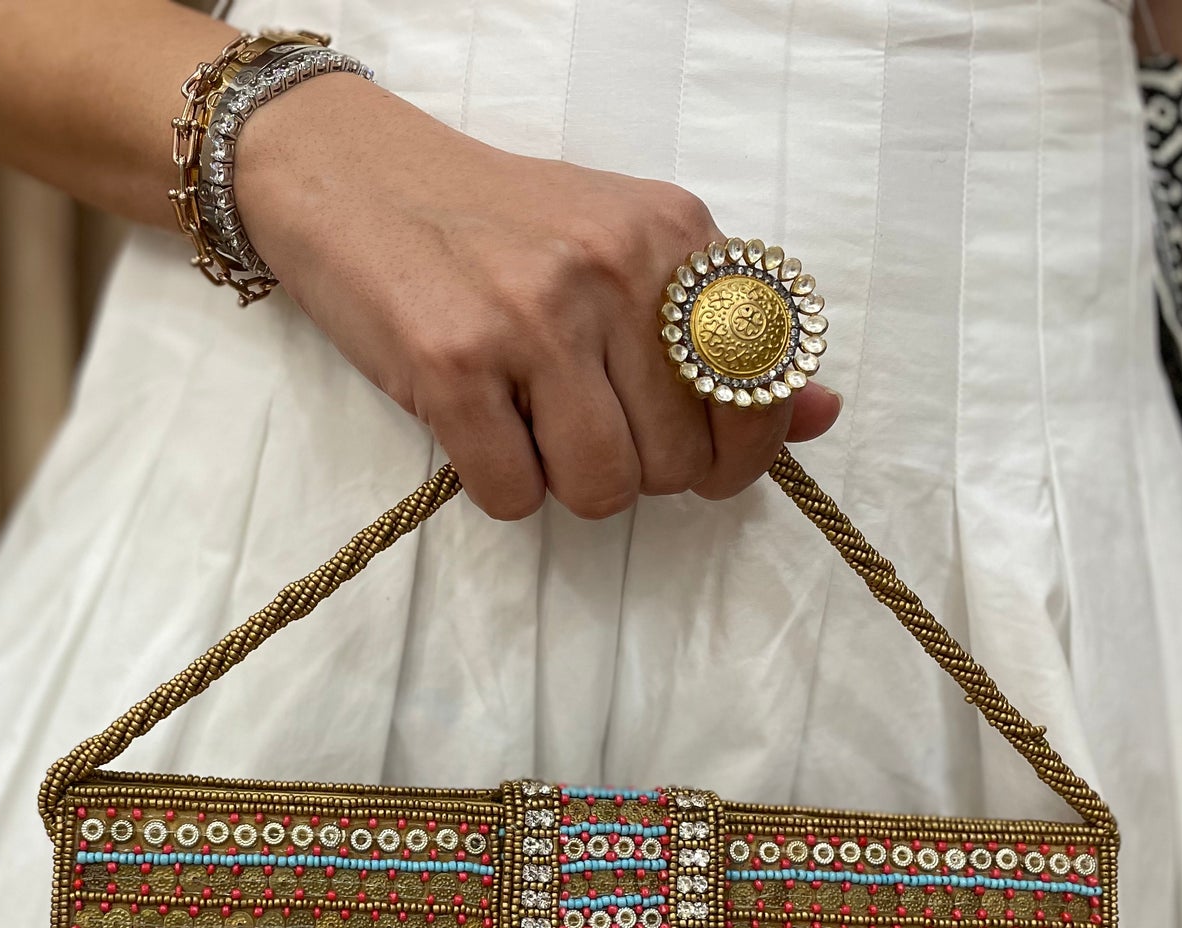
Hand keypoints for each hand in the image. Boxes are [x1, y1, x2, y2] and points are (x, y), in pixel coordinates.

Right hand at [233, 74, 840, 519]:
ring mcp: (533, 316)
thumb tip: (825, 416)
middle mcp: (615, 268)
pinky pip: (515, 496)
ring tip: (538, 432)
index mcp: (675, 236)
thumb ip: (729, 336)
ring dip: (572, 487)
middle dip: (642, 474)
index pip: (759, 392)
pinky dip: (504, 489)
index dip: (737, 454)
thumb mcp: (627, 252)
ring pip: (605, 489)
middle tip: (591, 430)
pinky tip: (485, 434)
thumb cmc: (501, 227)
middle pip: (678, 462)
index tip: (702, 461)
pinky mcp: (453, 364)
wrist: (356, 177)